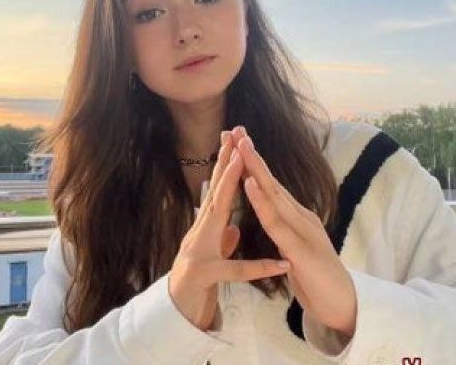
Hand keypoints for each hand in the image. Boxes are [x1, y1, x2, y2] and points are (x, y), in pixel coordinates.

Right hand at [168, 128, 291, 330]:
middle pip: (215, 195)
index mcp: (206, 228)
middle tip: (237, 140)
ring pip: (215, 219)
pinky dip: (255, 267)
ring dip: (230, 196)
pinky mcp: (203, 275)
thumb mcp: (211, 257)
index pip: (219, 191)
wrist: (176, 314)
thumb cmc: (195, 284)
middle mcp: (198, 233)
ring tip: (249, 176)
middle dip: (226, 167)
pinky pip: (231, 270)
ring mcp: (197, 252)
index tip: (237, 141)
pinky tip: (279, 263)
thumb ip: (220, 239)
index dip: (228, 166)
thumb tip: (230, 223)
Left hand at [236, 128, 357, 337]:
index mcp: (295, 217)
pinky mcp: (301, 249)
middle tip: (236, 128)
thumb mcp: (293, 249)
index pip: (270, 186)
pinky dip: (262, 201)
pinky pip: (277, 222)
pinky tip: (251, 184)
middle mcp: (300, 217)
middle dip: (253, 155)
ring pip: (274, 195)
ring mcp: (302, 230)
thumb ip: (283, 230)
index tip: (236, 141)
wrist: (341, 305)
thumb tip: (271, 212)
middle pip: (272, 182)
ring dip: (257, 169)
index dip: (253, 164)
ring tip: (242, 146)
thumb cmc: (315, 278)